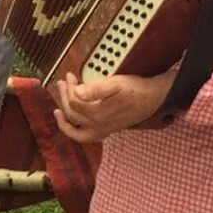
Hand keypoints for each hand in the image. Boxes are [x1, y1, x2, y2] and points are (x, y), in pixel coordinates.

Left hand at [53, 71, 172, 142]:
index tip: (69, 76)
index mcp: (98, 114)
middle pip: (72, 114)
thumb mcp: (116, 84)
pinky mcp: (108, 130)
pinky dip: (76, 131)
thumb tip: (76, 92)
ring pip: (76, 132)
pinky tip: (75, 123)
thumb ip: (95, 89)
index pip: (74, 102)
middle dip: (64, 97)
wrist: (155, 98)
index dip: (68, 88)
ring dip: (65, 121)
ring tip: (57, 110)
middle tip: (63, 82)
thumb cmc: (136, 89)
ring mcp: (103, 130)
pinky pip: (86, 137)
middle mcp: (98, 126)